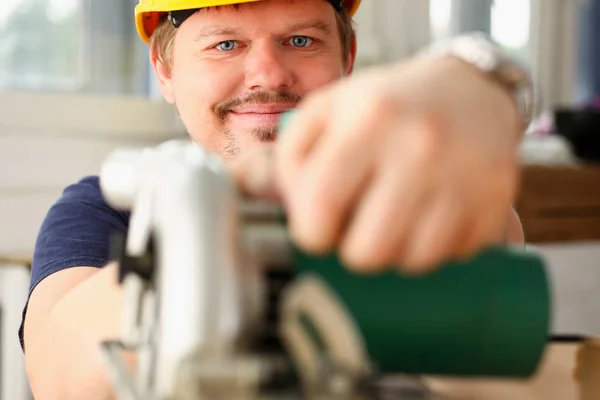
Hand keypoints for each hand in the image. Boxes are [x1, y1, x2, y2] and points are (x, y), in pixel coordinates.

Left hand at [233, 57, 521, 274]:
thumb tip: (243, 194)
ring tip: (392, 221)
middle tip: (357, 228)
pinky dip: (433, 251)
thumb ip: (287, 154)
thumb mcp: (329, 112)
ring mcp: (464, 177)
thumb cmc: (389, 105)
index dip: (311, 233)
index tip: (318, 227)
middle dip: (352, 250)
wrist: (470, 90)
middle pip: (366, 252)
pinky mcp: (495, 201)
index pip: (319, 210)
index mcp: (368, 120)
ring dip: (393, 253)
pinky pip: (452, 258)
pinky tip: (427, 221)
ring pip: (411, 263)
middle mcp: (419, 148)